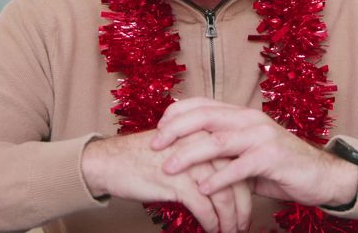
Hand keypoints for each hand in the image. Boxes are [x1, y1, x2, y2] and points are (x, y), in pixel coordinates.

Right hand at [81, 130, 251, 231]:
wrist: (110, 161)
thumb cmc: (143, 157)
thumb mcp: (179, 150)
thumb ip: (202, 159)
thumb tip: (224, 181)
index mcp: (205, 134)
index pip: (237, 162)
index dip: (246, 187)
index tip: (247, 205)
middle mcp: (201, 145)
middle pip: (236, 179)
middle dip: (243, 207)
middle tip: (244, 224)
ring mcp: (190, 163)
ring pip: (224, 195)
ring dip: (230, 219)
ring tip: (231, 231)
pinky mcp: (176, 181)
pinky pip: (204, 206)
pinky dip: (212, 222)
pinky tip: (213, 230)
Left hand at [151, 98, 357, 207]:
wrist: (320, 175)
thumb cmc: (279, 166)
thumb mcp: (245, 153)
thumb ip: (222, 150)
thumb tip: (187, 154)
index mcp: (241, 114)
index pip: (201, 104)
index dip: (176, 113)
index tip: (157, 128)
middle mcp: (250, 119)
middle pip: (203, 118)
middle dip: (174, 131)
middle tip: (154, 146)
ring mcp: (262, 136)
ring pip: (217, 142)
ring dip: (189, 155)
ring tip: (169, 168)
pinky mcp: (272, 157)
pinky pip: (239, 167)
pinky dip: (218, 179)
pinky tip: (203, 189)